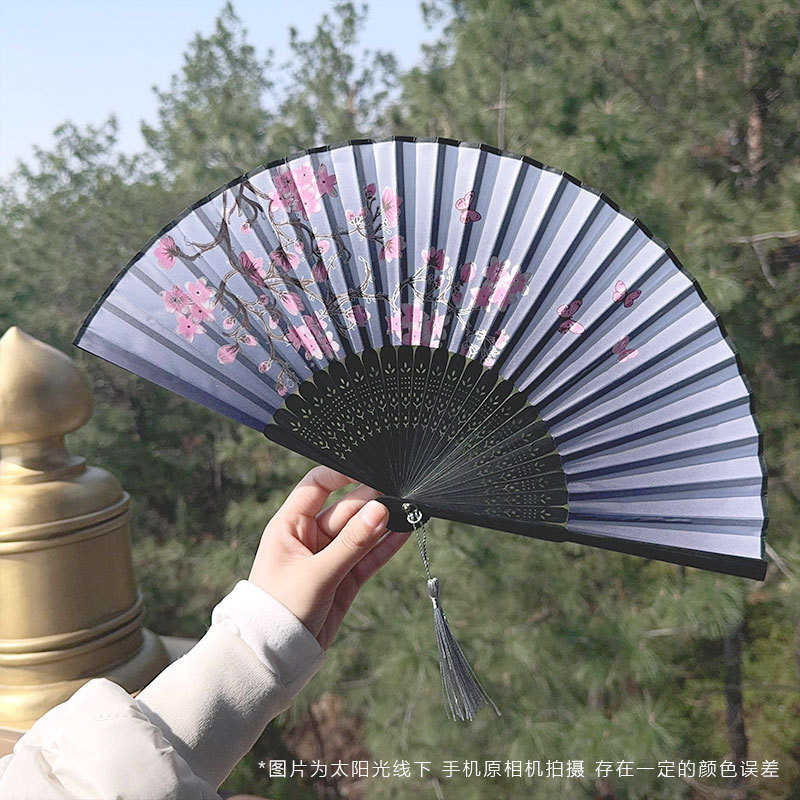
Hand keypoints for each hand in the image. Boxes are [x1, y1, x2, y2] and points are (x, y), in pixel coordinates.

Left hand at [248, 466, 410, 649]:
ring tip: (409, 510)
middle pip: (346, 509)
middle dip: (372, 502)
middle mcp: (310, 537)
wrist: (276, 658)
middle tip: (399, 494)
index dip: (341, 474)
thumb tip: (380, 510)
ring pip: (361, 533)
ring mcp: (329, 557)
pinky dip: (385, 546)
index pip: (316, 486)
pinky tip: (405, 531)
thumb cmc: (280, 611)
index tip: (369, 467)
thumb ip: (351, 543)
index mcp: (290, 525)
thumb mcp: (317, 574)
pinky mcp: (345, 578)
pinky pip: (368, 556)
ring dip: (383, 523)